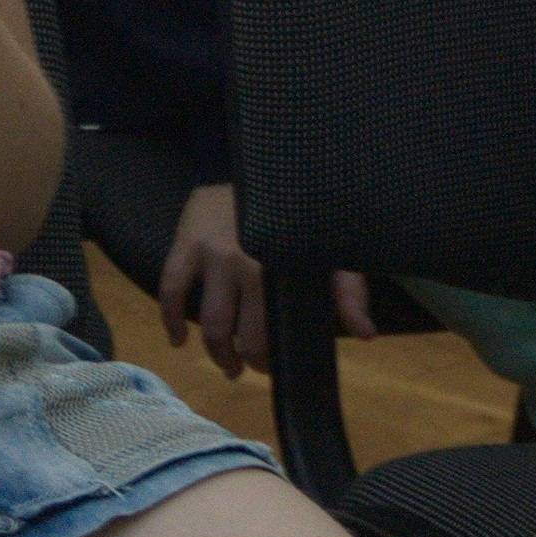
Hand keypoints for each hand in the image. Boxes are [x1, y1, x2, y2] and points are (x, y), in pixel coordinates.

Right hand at [155, 183, 376, 379]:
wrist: (267, 167)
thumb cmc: (302, 215)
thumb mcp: (333, 251)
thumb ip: (349, 291)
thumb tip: (365, 333)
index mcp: (279, 268)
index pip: (267, 333)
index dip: (269, 360)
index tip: (273, 368)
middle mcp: (242, 263)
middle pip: (237, 333)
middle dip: (243, 361)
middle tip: (249, 369)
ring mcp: (210, 254)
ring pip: (208, 319)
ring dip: (215, 352)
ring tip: (226, 366)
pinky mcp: (185, 243)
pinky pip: (170, 288)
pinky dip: (170, 319)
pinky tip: (178, 341)